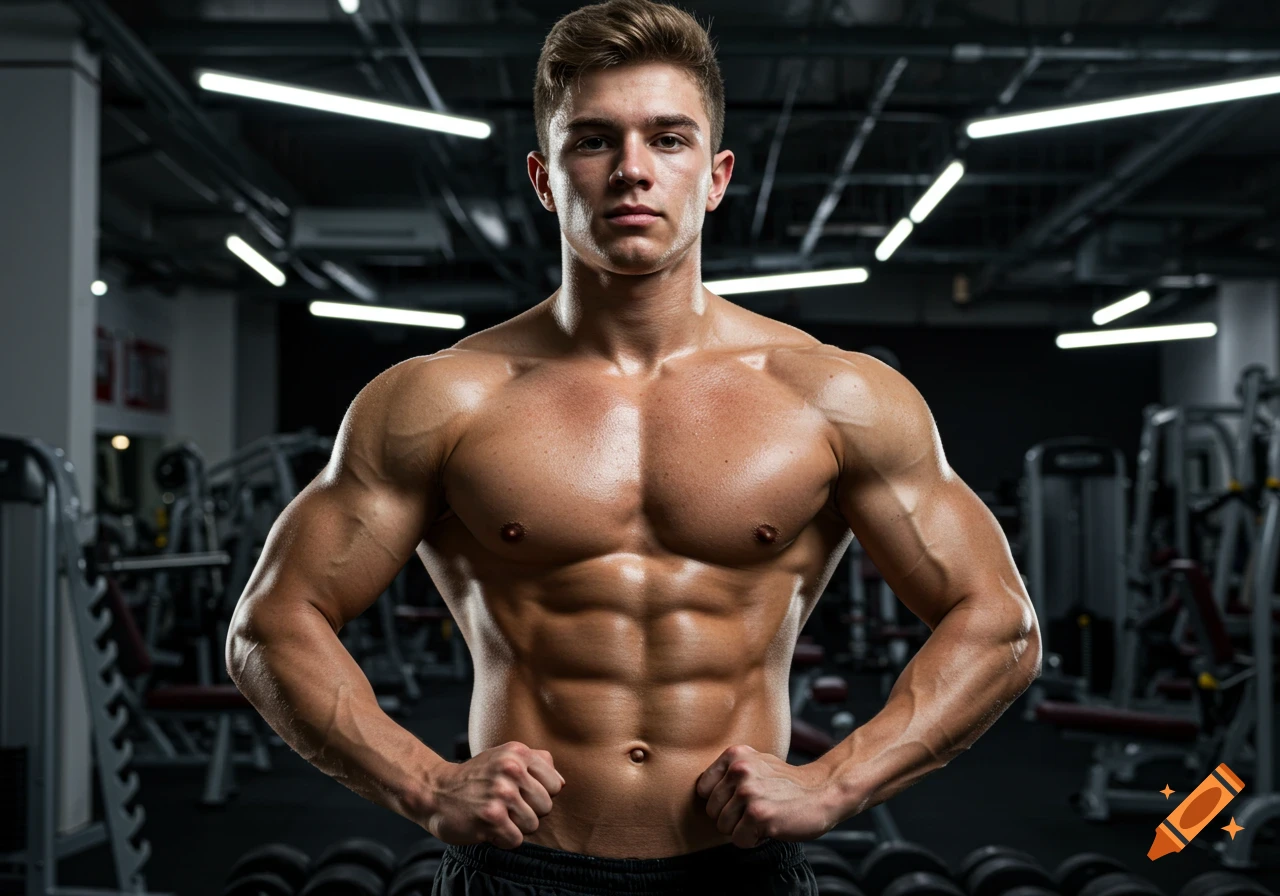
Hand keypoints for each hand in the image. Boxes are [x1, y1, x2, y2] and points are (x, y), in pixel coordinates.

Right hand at [423, 741, 564, 848]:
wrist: (436, 791)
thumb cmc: (476, 777)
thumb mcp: (504, 756)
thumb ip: (536, 762)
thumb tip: (561, 783)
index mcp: (518, 753)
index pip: (555, 785)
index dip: (540, 795)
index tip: (520, 793)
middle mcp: (511, 769)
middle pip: (546, 807)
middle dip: (528, 812)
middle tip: (505, 806)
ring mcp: (500, 794)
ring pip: (533, 825)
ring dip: (515, 827)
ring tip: (496, 815)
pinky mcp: (490, 818)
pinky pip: (516, 839)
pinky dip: (503, 839)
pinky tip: (488, 827)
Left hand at [695, 745, 838, 847]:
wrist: (823, 792)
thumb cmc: (788, 783)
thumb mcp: (756, 762)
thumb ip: (729, 770)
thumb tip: (702, 791)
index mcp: (735, 755)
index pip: (703, 789)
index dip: (721, 801)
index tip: (740, 800)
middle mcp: (739, 771)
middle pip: (712, 811)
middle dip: (732, 818)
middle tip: (756, 810)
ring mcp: (749, 792)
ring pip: (723, 827)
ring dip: (743, 829)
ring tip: (763, 817)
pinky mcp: (759, 815)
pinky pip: (739, 840)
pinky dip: (753, 840)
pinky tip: (769, 828)